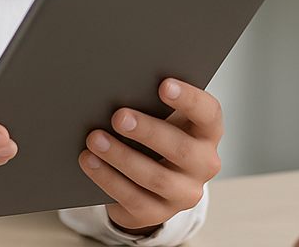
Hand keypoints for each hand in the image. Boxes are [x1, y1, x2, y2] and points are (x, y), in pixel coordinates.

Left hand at [78, 78, 223, 233]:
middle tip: (119, 116)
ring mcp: (184, 193)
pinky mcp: (158, 213)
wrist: (151, 182)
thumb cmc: (157, 136)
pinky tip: (90, 162)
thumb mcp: (164, 119)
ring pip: (155, 177)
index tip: (164, 85)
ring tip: (95, 139)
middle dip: (147, 131)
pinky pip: (133, 198)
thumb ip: (153, 105)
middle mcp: (204, 164)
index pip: (208, 113)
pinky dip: (109, 178)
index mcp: (208, 132)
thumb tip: (120, 90)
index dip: (188, 99)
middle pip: (181, 149)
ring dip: (121, 156)